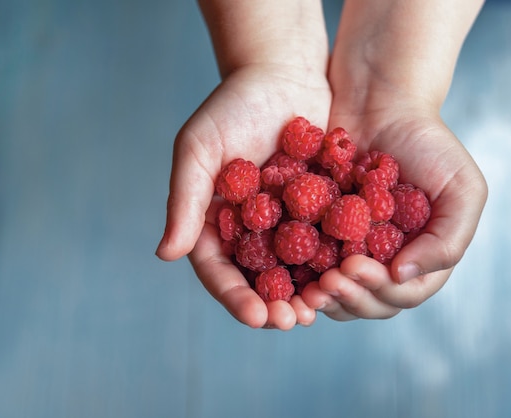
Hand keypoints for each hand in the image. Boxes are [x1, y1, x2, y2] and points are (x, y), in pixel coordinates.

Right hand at [156, 64, 331, 328]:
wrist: (283, 72)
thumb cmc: (233, 105)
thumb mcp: (199, 148)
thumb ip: (184, 200)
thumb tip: (165, 255)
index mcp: (213, 220)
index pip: (218, 269)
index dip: (234, 296)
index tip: (256, 316)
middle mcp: (247, 228)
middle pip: (256, 280)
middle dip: (272, 306)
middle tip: (293, 322)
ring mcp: (283, 221)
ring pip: (292, 270)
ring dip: (304, 294)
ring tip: (320, 311)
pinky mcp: (317, 209)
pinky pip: (323, 243)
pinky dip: (331, 263)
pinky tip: (346, 277)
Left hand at [302, 95, 487, 319]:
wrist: (378, 102)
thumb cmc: (427, 142)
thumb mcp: (462, 188)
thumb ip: (448, 240)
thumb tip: (404, 276)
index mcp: (420, 257)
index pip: (402, 293)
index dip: (379, 290)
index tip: (354, 267)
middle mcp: (384, 260)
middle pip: (368, 301)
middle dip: (348, 297)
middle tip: (327, 283)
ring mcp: (350, 249)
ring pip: (337, 291)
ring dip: (322, 297)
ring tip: (307, 288)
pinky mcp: (318, 234)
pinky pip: (307, 264)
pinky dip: (298, 275)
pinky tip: (286, 272)